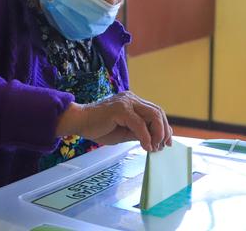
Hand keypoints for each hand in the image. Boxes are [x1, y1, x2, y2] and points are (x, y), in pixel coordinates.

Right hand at [56, 91, 172, 151]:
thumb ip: (139, 132)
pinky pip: (140, 124)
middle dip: (164, 130)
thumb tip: (156, 140)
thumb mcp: (124, 132)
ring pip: (153, 115)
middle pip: (158, 112)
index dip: (164, 127)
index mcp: (133, 102)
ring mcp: (127, 102)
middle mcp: (132, 98)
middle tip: (164, 146)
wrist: (79, 122)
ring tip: (155, 147)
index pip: (155, 111)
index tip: (167, 142)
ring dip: (158, 133)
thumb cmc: (99, 127)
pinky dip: (146, 137)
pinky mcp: (121, 109)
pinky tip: (146, 147)